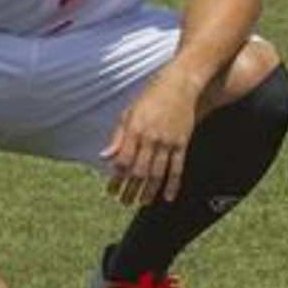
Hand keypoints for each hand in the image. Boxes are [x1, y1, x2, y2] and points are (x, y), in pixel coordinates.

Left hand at [101, 68, 198, 205]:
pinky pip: (177, 168)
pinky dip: (173, 185)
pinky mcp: (182, 142)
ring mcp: (167, 141)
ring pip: (157, 173)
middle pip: (139, 171)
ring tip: (142, 203)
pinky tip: (168, 197)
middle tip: (124, 202)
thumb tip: (105, 157)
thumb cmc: (151, 96)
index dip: (116, 179)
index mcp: (134, 129)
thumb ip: (118, 137)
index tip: (111, 191)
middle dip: (130, 190)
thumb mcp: (129, 113)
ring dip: (149, 191)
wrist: (180, 84)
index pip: (123, 161)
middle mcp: (150, 137)